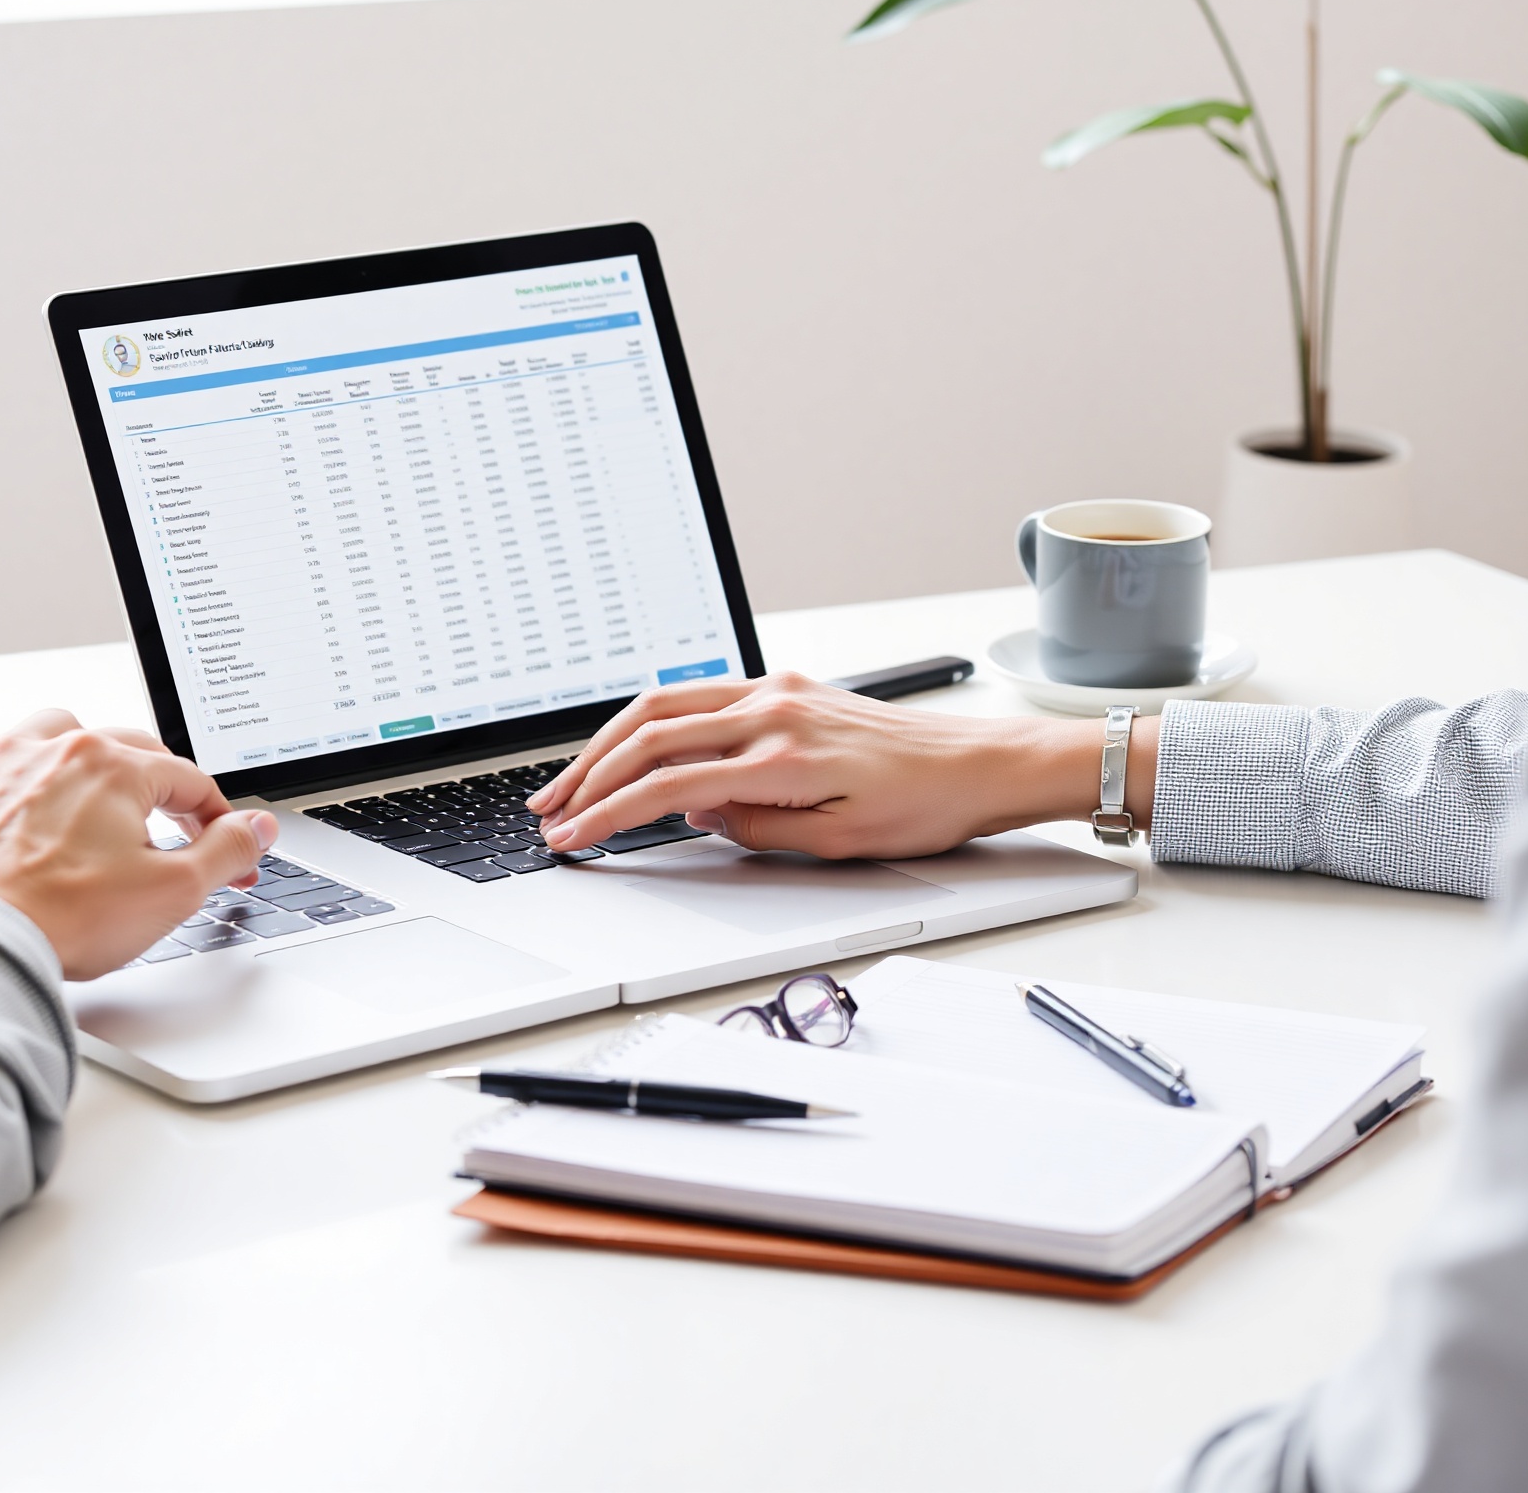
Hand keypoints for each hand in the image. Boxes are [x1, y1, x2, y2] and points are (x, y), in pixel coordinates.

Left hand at [0, 709, 277, 979]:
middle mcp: (53, 746)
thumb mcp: (171, 893)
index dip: (215, 819)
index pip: (186, 778)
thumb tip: (256, 827)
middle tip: (167, 831)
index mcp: (113, 764)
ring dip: (76, 757)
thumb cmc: (55, 919)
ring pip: (49, 733)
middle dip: (155, 787)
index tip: (224, 849)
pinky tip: (6, 790)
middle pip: (124, 749)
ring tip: (86, 799)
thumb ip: (225, 851)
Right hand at [527, 672, 1148, 859]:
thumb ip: (756, 829)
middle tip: (551, 811)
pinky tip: (630, 745)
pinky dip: (650, 720)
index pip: (669, 785)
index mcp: (783, 754)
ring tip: (573, 781)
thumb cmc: (923, 807)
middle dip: (589, 774)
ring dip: (608, 742)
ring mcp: (774, 690)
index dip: (610, 814)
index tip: (574, 838)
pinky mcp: (782, 685)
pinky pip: (697, 695)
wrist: (977, 763)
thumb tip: (697, 816)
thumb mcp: (839, 843)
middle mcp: (771, 710)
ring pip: (664, 704)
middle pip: (649, 734)